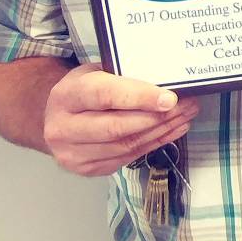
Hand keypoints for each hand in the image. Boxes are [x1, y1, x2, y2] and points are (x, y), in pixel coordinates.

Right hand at [43, 63, 199, 175]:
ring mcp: (72, 153)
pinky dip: (153, 143)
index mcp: (67, 96)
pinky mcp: (86, 168)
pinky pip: (127, 157)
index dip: (140, 98)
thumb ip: (123, 75)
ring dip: (161, 131)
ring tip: (185, 116)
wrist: (55, 117)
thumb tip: (166, 79)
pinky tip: (171, 131)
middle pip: (117, 127)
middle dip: (157, 118)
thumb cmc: (83, 89)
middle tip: (186, 105)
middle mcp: (63, 128)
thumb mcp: (95, 72)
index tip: (170, 98)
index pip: (105, 96)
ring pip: (125, 145)